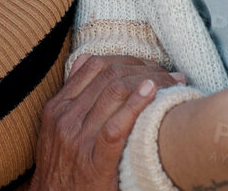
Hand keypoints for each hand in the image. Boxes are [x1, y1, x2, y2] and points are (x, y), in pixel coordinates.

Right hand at [31, 55, 186, 190]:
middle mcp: (66, 118)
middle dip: (144, 69)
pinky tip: (153, 95)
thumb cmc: (62, 166)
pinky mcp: (94, 162)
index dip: (127, 60)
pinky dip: (136, 106)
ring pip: (115, 93)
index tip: (148, 66)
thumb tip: (86, 61)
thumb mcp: (56, 127)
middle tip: (168, 74)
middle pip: (109, 76)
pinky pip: (116, 127)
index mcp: (57, 107)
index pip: (95, 66)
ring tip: (172, 83)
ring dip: (150, 82)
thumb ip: (71, 96)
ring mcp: (79, 140)